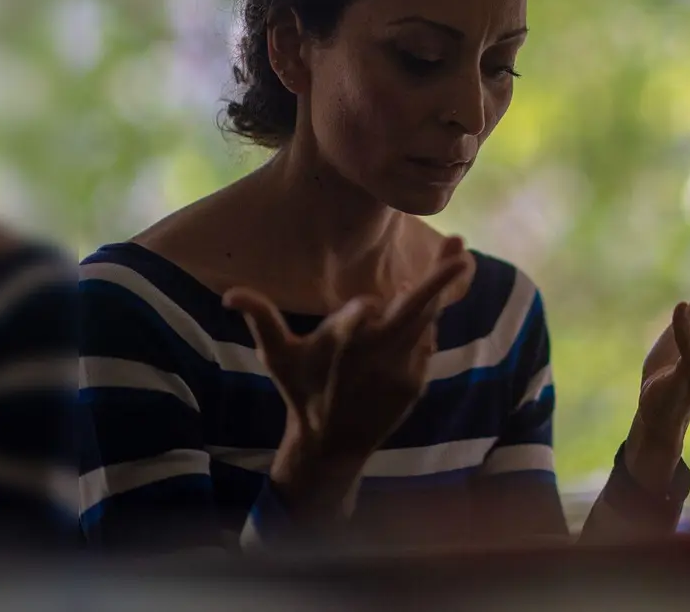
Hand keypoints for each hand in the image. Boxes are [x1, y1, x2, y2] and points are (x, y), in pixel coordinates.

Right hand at [222, 236, 474, 512]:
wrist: (331, 442)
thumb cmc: (302, 390)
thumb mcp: (277, 356)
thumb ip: (261, 318)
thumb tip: (229, 293)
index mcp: (342, 345)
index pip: (362, 313)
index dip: (364, 308)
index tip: (374, 295)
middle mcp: (376, 357)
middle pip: (412, 311)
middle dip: (438, 280)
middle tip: (460, 247)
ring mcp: (400, 370)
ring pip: (426, 322)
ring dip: (439, 290)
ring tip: (457, 256)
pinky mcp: (416, 381)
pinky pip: (426, 343)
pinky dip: (427, 323)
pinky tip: (425, 307)